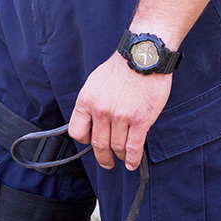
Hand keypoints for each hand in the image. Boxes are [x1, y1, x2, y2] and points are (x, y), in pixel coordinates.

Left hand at [67, 54, 171, 170]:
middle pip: (98, 144)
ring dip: (119, 157)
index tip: (90, 143)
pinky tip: (132, 163)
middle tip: (106, 162)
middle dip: (102, 157)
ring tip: (122, 160)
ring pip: (116, 147)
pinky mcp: (140, 120)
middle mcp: (101, 111)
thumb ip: (91, 103)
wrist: (144, 56)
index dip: (84, 141)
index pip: (77, 132)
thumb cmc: (121, 68)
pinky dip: (132, 159)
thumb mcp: (94, 83)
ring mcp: (120, 117)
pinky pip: (133, 146)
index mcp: (86, 101)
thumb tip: (92, 121)